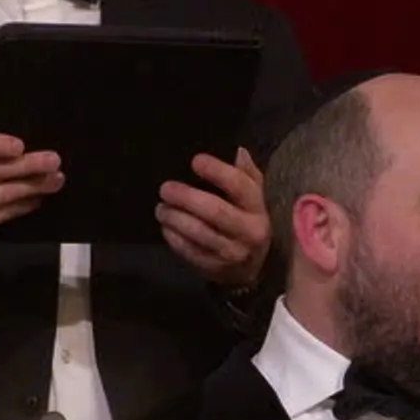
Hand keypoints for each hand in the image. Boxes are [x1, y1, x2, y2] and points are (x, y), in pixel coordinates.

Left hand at [157, 148, 268, 292]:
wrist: (254, 268)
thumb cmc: (248, 222)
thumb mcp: (255, 198)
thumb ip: (247, 175)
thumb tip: (238, 151)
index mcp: (258, 209)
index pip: (239, 186)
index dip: (217, 171)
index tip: (195, 161)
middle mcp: (249, 232)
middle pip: (215, 210)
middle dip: (186, 198)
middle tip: (165, 189)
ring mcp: (232, 253)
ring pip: (199, 233)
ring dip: (175, 218)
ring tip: (161, 208)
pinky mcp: (216, 268)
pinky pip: (190, 252)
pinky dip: (174, 238)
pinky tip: (166, 227)